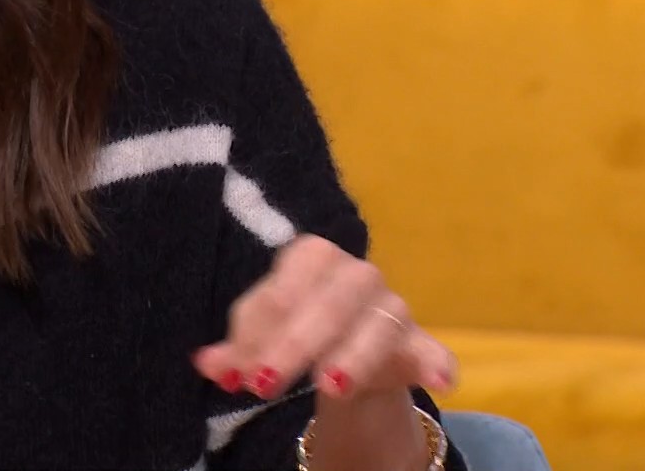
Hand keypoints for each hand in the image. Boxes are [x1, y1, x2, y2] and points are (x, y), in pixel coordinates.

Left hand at [190, 235, 455, 403]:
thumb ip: (238, 351)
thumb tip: (204, 363)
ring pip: (376, 325)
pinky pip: (433, 350)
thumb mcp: (264, 338)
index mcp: (311, 257)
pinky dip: (438, 363)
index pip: (279, 291)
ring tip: (330, 388)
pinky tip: (440, 381)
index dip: (255, 334)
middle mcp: (355, 274)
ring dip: (353, 356)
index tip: (239, 376)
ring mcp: (392, 307)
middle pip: (325, 305)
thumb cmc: (300, 327)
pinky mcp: (420, 342)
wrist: (351, 349)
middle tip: (264, 384)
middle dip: (293, 345)